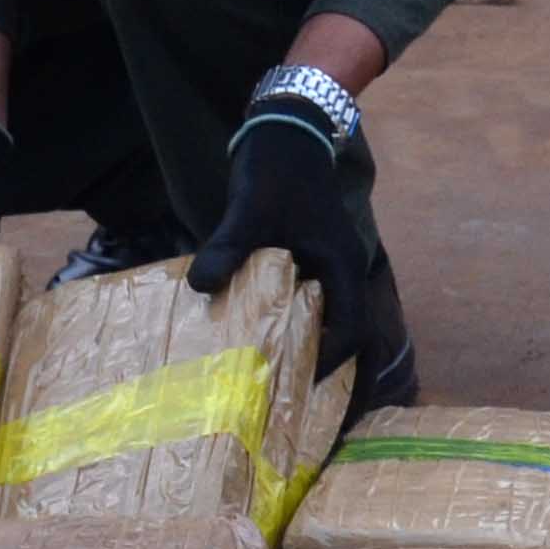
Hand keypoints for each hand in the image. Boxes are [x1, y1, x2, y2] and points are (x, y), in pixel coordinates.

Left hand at [191, 99, 369, 373]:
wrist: (285, 130)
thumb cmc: (275, 171)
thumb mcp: (249, 210)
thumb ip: (228, 248)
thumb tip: (199, 287)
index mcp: (341, 266)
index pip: (349, 331)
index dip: (329, 366)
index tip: (300, 395)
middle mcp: (340, 273)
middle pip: (348, 338)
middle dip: (334, 378)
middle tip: (306, 418)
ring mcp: (326, 268)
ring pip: (329, 325)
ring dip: (314, 358)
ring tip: (287, 398)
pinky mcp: (306, 263)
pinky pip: (309, 308)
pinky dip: (294, 332)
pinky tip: (264, 349)